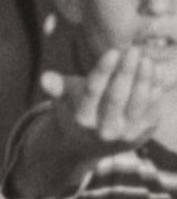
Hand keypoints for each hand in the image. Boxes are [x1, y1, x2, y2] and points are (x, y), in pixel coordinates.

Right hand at [41, 47, 162, 154]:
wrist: (84, 148)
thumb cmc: (74, 112)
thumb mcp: (62, 100)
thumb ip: (56, 87)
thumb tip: (44, 78)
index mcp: (80, 118)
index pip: (92, 91)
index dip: (104, 71)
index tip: (113, 51)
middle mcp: (101, 130)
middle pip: (116, 97)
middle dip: (126, 71)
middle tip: (134, 50)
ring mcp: (123, 135)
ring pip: (137, 104)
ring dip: (144, 80)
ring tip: (146, 60)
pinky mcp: (140, 136)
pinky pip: (151, 112)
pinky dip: (155, 92)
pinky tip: (154, 74)